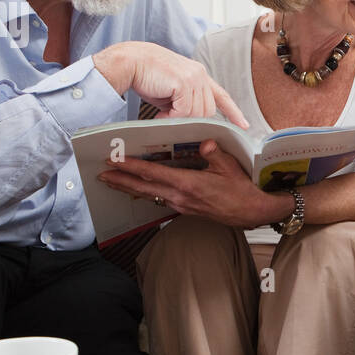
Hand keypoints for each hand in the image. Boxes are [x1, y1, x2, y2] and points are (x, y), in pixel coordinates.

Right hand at [93, 42, 248, 126]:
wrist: (128, 62)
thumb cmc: (146, 77)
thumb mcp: (171, 91)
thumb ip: (185, 101)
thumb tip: (191, 121)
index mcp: (199, 74)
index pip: (221, 95)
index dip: (233, 111)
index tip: (243, 125)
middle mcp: (200, 74)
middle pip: (208, 111)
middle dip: (191, 121)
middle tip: (170, 122)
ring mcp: (194, 77)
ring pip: (197, 113)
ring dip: (179, 120)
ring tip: (161, 117)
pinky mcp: (184, 82)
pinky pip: (185, 111)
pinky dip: (172, 118)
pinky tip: (160, 115)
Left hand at [97, 140, 283, 227]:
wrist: (252, 212)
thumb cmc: (242, 189)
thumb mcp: (229, 165)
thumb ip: (213, 152)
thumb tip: (203, 142)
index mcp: (188, 184)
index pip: (152, 174)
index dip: (131, 167)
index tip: (113, 161)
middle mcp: (180, 197)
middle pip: (143, 188)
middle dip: (120, 181)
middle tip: (101, 175)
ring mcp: (182, 206)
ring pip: (149, 196)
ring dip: (129, 189)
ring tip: (113, 182)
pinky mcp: (186, 210)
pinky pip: (160, 200)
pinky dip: (146, 193)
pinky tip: (139, 190)